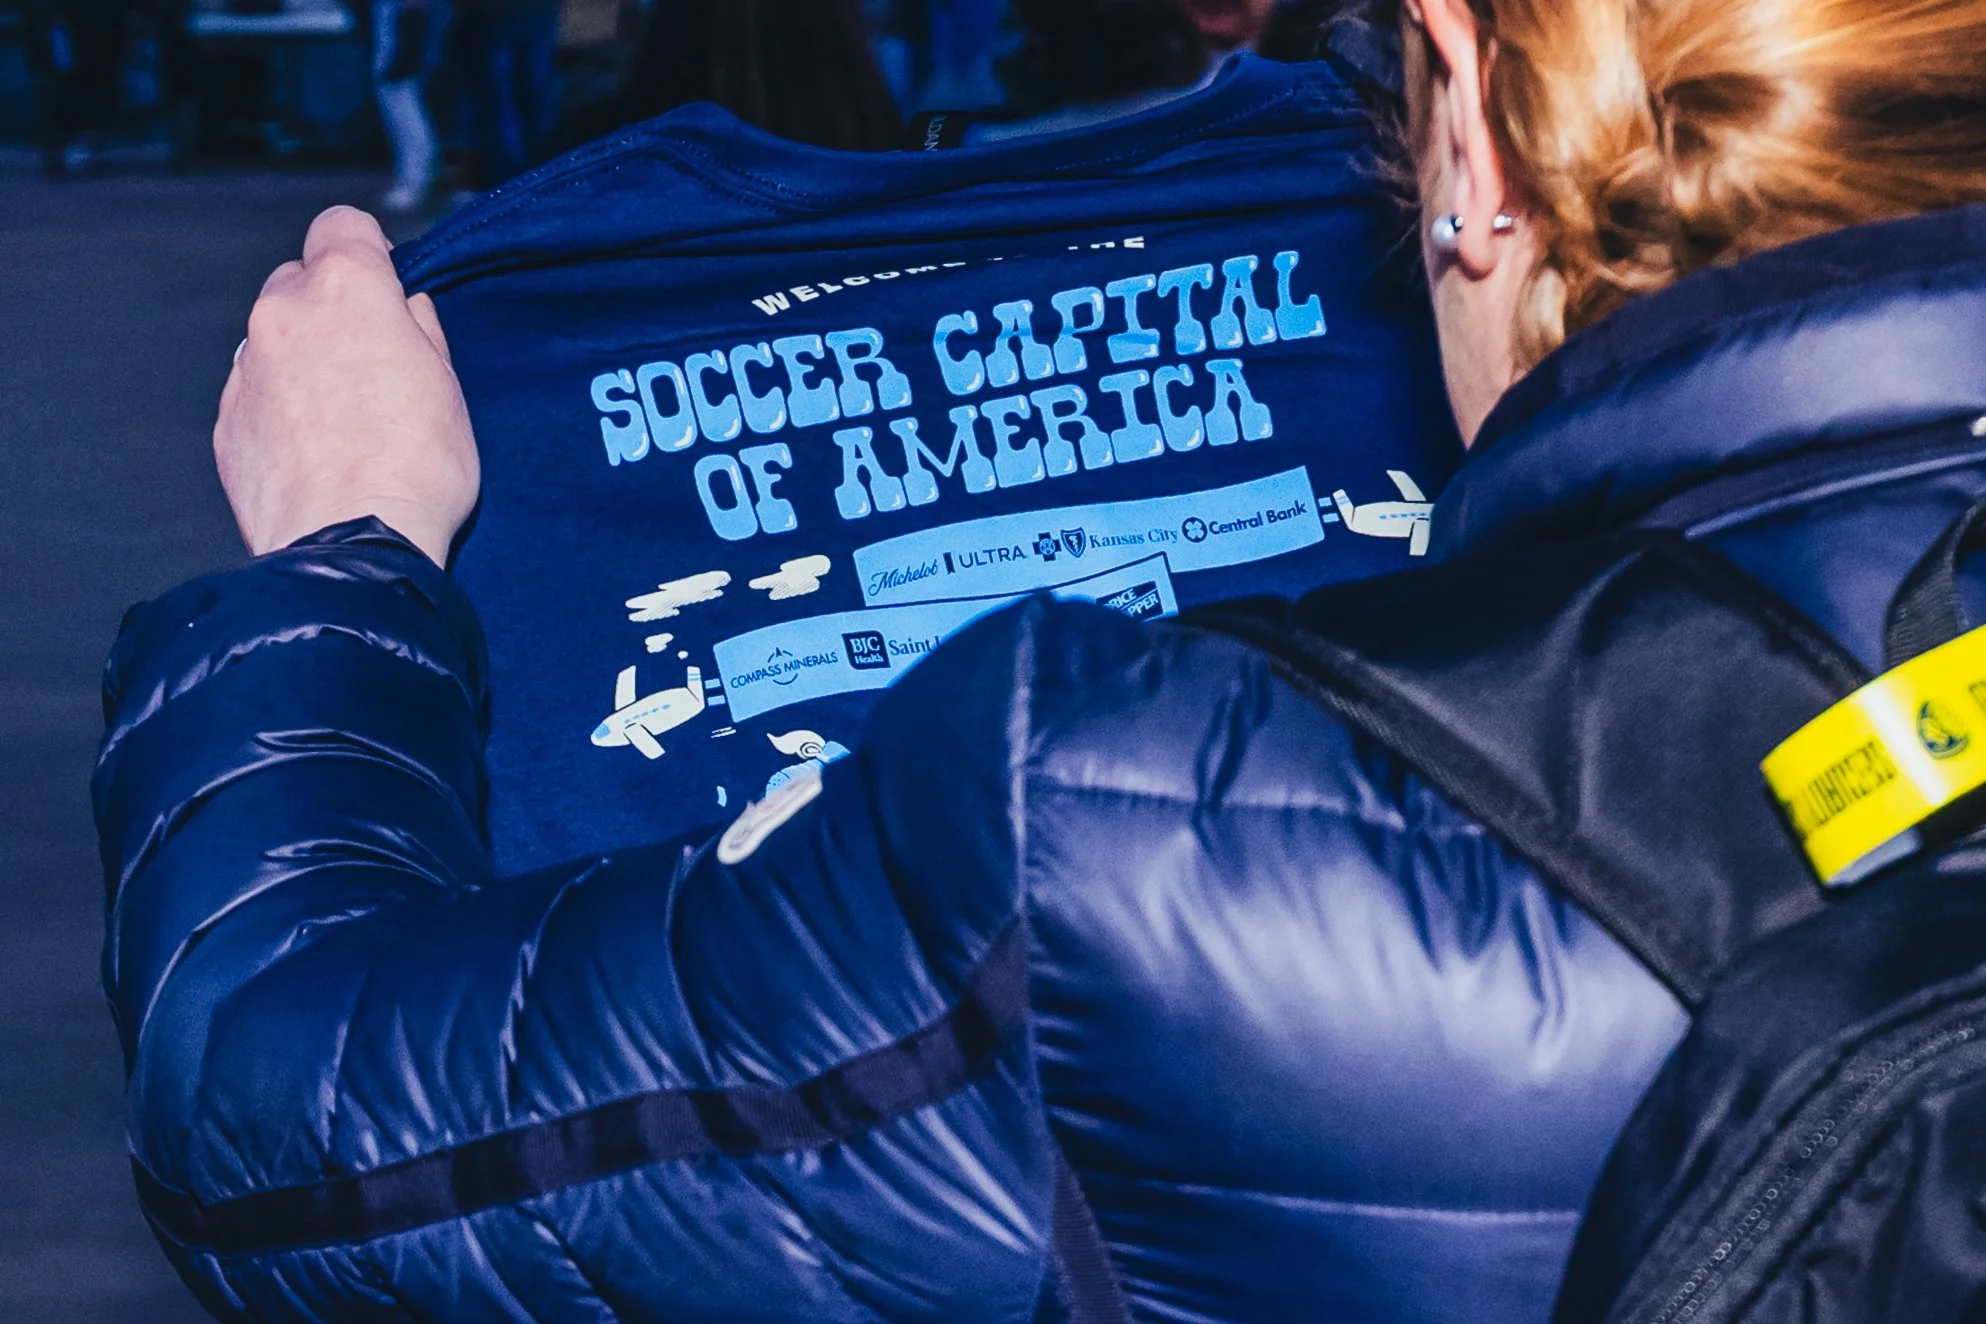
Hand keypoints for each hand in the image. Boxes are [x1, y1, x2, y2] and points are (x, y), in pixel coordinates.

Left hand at [216, 206, 478, 566]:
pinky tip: (317, 450)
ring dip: (302, 359)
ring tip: (344, 417)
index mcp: (345, 290)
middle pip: (300, 280)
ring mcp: (247, 369)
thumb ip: (420, 333)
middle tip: (372, 361)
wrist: (354, 548)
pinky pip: (255, 394)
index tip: (385, 284)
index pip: (341, 225)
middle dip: (331, 308)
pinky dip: (281, 408)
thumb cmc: (416, 467)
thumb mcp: (448, 388)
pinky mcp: (226, 422)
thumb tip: (407, 309)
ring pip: (273, 339)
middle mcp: (283, 314)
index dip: (367, 250)